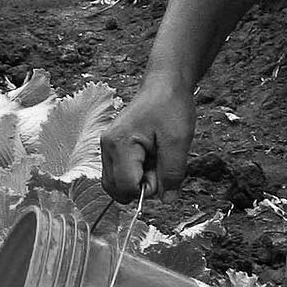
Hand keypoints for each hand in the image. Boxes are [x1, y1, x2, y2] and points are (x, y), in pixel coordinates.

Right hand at [99, 79, 195, 202]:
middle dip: (140, 187)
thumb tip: (167, 200)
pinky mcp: (112, 148)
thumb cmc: (170, 107)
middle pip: (116, 189)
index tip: (162, 172)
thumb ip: (172, 173)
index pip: (126, 187)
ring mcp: (107, 147)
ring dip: (138, 180)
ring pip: (116, 183)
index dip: (148, 189)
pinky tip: (149, 156)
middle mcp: (107, 147)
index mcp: (120, 144)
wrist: (164, 85)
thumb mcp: (178, 142)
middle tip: (158, 165)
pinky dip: (135, 172)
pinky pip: (119, 172)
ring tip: (154, 159)